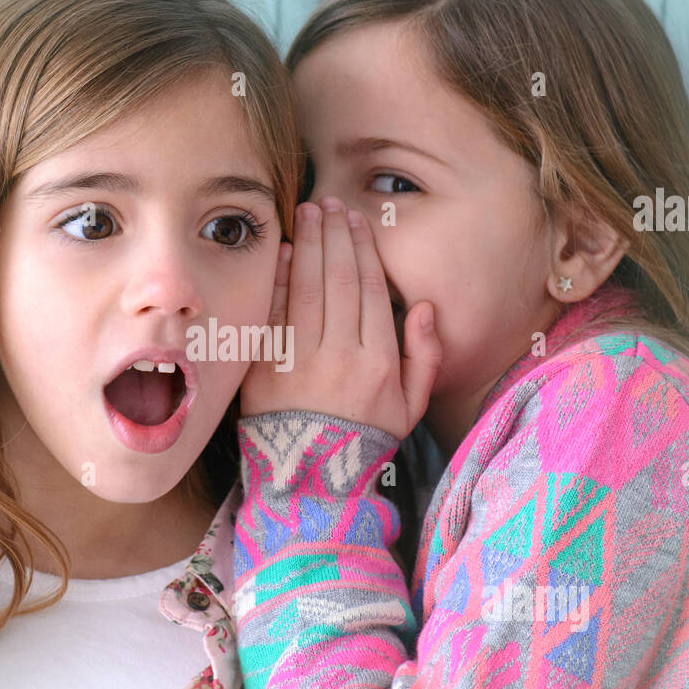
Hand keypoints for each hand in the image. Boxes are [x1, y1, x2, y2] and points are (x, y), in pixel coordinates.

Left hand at [241, 196, 441, 440]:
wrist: (310, 483)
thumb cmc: (363, 441)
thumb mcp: (411, 408)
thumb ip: (425, 356)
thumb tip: (423, 308)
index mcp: (377, 362)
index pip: (368, 290)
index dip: (362, 249)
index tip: (356, 221)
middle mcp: (338, 356)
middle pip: (336, 280)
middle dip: (332, 236)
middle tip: (329, 204)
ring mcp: (297, 361)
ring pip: (304, 289)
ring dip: (305, 245)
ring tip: (307, 214)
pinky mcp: (264, 370)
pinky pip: (272, 314)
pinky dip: (275, 280)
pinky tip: (279, 251)